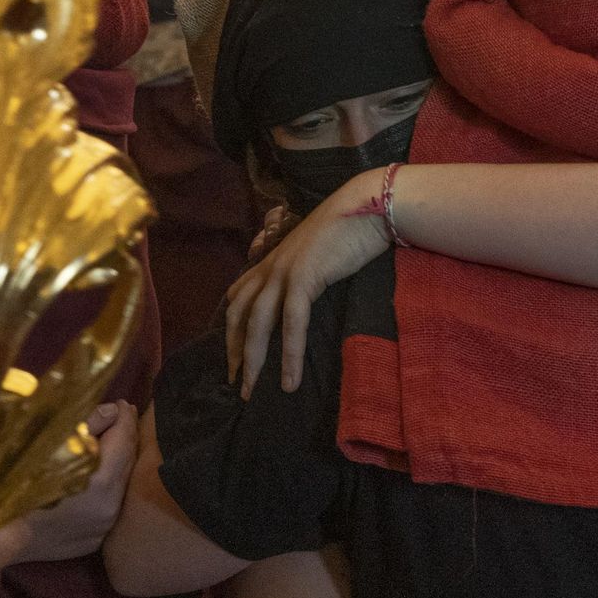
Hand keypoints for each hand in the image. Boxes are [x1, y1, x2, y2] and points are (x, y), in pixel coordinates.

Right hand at [19, 402, 136, 563]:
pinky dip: (104, 486)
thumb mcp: (42, 444)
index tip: (121, 403)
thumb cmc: (6, 484)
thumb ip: (84, 426)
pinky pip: (106, 506)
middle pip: (125, 464)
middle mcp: (107, 508)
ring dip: (114, 462)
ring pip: (118, 486)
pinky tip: (93, 472)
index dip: (124, 419)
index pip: (123, 442)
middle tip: (119, 415)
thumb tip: (111, 412)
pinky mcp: (92, 541)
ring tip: (107, 439)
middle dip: (121, 437)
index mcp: (98, 483)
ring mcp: (101, 528)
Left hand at [226, 168, 390, 398]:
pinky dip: (289, 353)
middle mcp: (270, 267)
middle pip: (239, 315)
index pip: (238, 299)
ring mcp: (284, 272)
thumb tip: (306, 297)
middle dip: (234, 353)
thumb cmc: (350, 230)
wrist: (366, 207)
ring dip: (253, 361)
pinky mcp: (304, 278)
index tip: (232, 360)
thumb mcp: (318, 255)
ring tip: (254, 391)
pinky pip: (291, 322)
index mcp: (271, 261)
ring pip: (257, 323)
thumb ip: (305, 273)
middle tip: (237, 385)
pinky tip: (291, 379)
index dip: (230, 332)